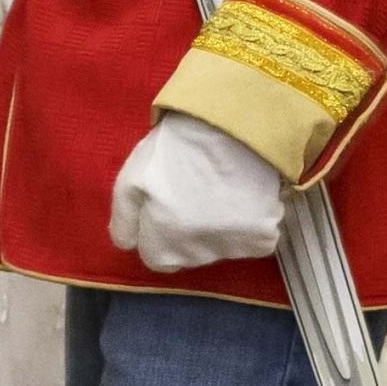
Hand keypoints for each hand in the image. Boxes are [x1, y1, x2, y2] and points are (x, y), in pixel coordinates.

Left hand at [109, 111, 286, 271]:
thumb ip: (124, 220)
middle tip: (192, 191)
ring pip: (219, 247)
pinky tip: (241, 194)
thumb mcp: (130, 179)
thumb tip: (128, 246)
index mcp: (163, 248)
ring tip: (217, 188)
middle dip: (186, 231)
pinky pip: (251, 239)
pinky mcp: (262, 238)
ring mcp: (233, 251)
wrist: (232, 127)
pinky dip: (247, 222)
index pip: (156, 257)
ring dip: (216, 226)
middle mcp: (197, 258)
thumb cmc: (175, 149)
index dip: (158, 230)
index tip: (167, 203)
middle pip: (188, 255)